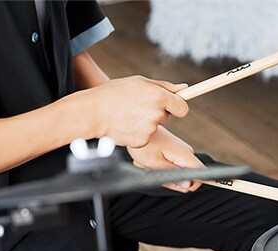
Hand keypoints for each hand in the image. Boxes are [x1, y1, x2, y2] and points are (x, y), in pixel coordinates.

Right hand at [66, 76, 188, 147]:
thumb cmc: (114, 93)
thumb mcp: (139, 82)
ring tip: (128, 115)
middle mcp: (156, 113)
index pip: (182, 108)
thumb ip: (164, 86)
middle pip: (167, 118)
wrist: (93, 112)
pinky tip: (126, 125)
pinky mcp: (142, 141)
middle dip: (157, 113)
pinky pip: (146, 137)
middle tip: (137, 108)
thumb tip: (184, 88)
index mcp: (158, 96)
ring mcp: (150, 129)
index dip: (177, 107)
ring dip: (146, 123)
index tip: (172, 107)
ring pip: (156, 128)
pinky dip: (138, 133)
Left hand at [127, 126, 204, 192]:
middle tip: (155, 172)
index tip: (175, 185)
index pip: (201, 173)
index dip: (192, 184)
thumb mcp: (154, 164)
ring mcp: (182, 151)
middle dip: (172, 181)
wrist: (138, 127)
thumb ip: (172, 176)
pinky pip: (173, 167)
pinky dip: (161, 169)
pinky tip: (150, 163)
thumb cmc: (143, 145)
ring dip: (163, 174)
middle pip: (188, 176)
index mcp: (184, 154)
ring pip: (179, 172)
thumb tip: (188, 186)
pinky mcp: (176, 152)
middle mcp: (186, 152)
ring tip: (150, 166)